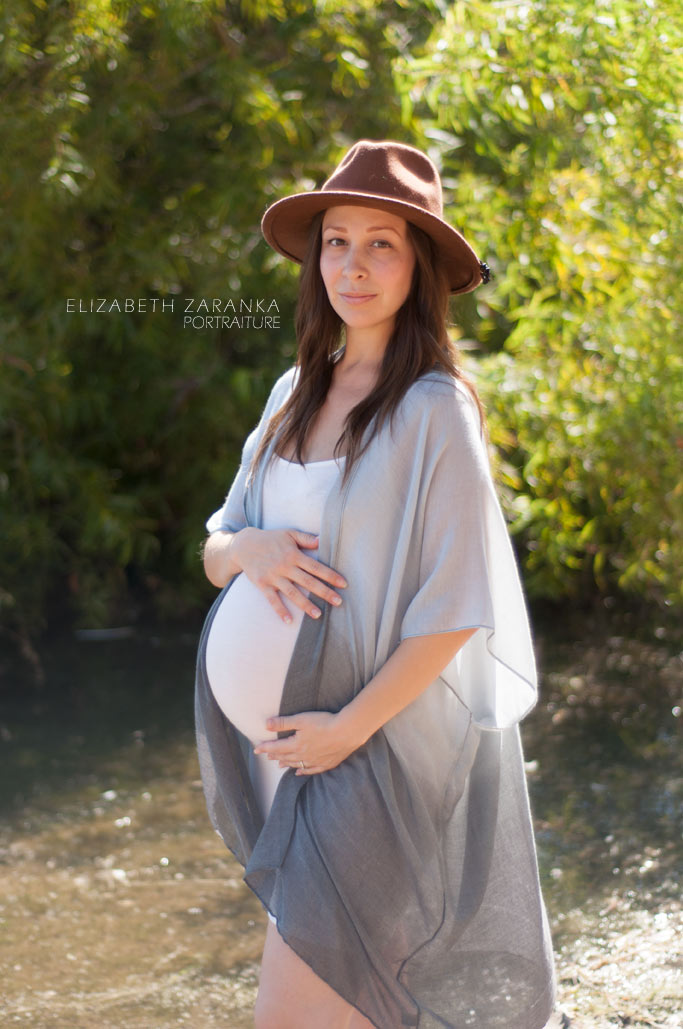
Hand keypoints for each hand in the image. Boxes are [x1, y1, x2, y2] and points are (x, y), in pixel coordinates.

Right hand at [232, 527, 347, 623]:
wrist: (244, 545)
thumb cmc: (271, 539)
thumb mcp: (289, 534)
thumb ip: (306, 538)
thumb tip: (322, 540)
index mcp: (294, 555)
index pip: (316, 567)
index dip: (330, 575)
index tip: (343, 584)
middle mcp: (285, 566)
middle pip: (308, 582)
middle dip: (324, 592)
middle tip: (339, 602)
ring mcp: (273, 577)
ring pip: (293, 593)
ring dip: (306, 604)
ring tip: (318, 615)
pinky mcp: (263, 585)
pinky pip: (273, 600)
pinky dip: (280, 611)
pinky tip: (290, 621)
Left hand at [253, 711, 361, 774]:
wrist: (347, 732)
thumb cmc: (324, 723)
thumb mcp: (301, 719)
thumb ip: (283, 723)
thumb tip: (266, 725)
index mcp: (296, 744)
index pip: (276, 747)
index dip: (265, 748)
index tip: (256, 749)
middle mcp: (303, 755)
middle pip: (285, 756)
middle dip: (275, 755)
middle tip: (267, 756)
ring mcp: (315, 761)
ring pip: (296, 764)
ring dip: (286, 763)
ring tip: (279, 764)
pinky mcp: (326, 763)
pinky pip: (311, 770)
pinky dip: (303, 771)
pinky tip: (299, 772)